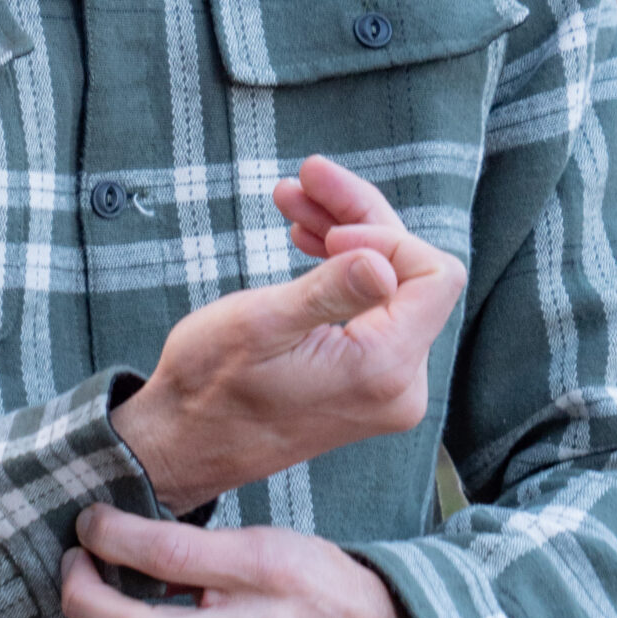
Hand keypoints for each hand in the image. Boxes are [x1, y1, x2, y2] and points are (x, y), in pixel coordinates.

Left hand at [61, 506, 425, 617]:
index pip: (166, 552)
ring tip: (89, 610)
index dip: (110, 534)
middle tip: (74, 565)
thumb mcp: (267, 540)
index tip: (89, 522)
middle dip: (80, 593)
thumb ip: (199, 547)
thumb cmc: (316, 581)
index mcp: (262, 571)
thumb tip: (122, 544)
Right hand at [110, 155, 464, 512]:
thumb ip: (329, 292)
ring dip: (342, 233)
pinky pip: (371, 308)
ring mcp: (386, 386)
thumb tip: (384, 264)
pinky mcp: (366, 382)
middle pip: (410, 273)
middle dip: (356, 218)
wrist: (182, 441)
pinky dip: (339, 268)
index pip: (434, 276)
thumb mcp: (261, 326)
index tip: (325, 230)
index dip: (384, 235)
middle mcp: (400, 384)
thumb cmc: (209, 385)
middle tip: (304, 176)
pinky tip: (304, 238)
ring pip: (389, 284)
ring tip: (292, 196)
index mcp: (384, 370)